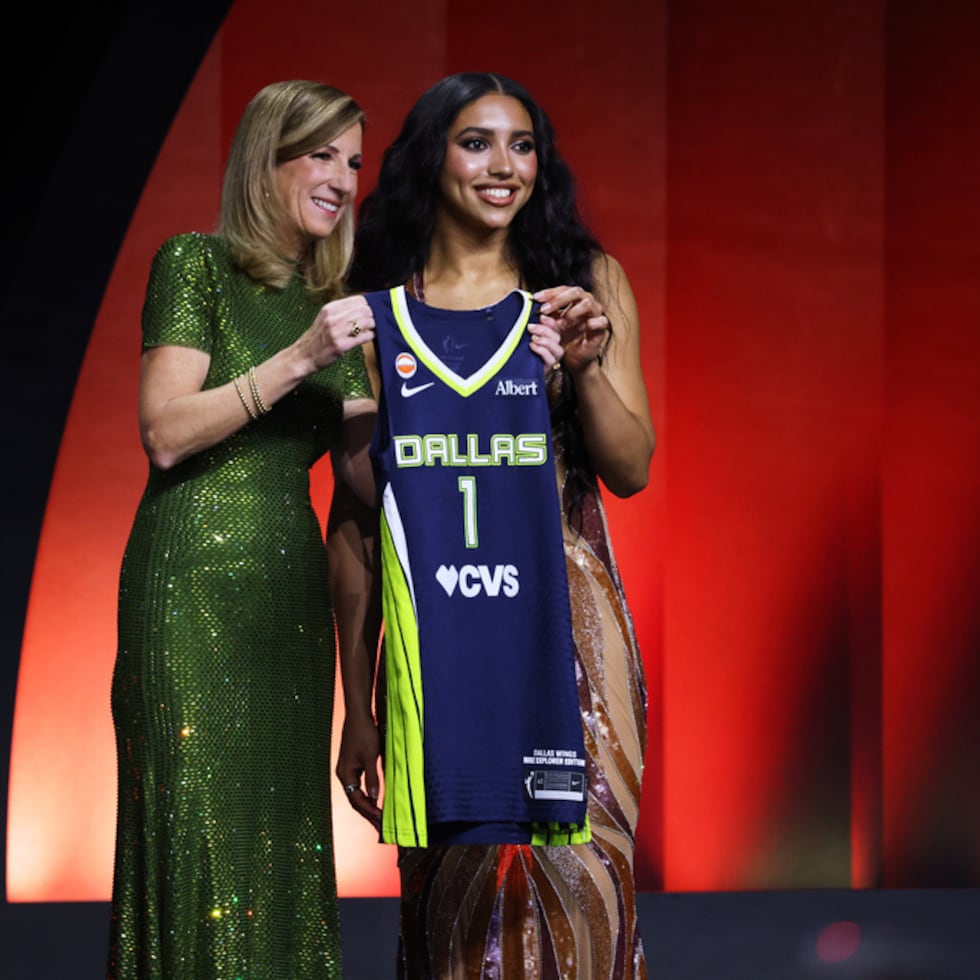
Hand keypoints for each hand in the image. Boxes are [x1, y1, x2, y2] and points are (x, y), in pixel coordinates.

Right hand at [297, 294, 375, 372]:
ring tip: (368, 330)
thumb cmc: (317, 338)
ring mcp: (336, 331)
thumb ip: (341, 311)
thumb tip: (364, 307)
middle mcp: (332, 318)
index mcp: (330, 308)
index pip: (358, 300)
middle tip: (370, 323)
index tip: (368, 313)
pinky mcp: (341, 345)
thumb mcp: (325, 318)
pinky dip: (369, 336)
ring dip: (372, 326)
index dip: (367, 306)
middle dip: (371, 316)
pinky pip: (363, 337)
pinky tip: (367, 338)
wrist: (303, 356)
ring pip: (366, 322)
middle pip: (364, 310)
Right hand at [335, 713, 382, 831]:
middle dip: (368, 814)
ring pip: (357, 793)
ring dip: (368, 806)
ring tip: (379, 818)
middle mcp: (344, 774)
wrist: (358, 715)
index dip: (370, 812)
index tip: (381, 822)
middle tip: (381, 827)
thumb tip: (374, 797)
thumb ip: (372, 777)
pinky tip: (375, 799)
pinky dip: (368, 794)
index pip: (357, 800)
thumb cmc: (364, 734)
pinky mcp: (353, 764)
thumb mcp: (370, 756)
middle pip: (356, 800)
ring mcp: (348, 770)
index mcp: (345, 774)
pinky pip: (360, 785)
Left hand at [527, 316, 562, 369]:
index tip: (541, 316)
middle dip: (544, 330)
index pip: (556, 327)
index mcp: (551, 338)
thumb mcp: (525, 338)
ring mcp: (553, 358)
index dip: (550, 321)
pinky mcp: (549, 367)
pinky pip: (550, 358)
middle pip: (557, 336)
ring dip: (544, 340)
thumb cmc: (522, 353)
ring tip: (532, 338)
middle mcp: (554, 348)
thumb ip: (531, 329)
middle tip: (530, 327)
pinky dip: (541, 350)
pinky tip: (532, 346)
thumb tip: (529, 317)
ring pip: (557, 348)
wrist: (517, 372)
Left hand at [533, 285, 610, 375]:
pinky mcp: (602, 327)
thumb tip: (533, 303)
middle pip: (575, 292)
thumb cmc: (565, 338)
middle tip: (545, 310)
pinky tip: (584, 326)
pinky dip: (592, 323)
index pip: (562, 289)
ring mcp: (595, 314)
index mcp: (574, 299)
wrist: (575, 357)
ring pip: (587, 304)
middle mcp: (586, 302)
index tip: (535, 298)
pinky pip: (601, 321)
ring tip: (561, 324)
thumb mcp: (552, 324)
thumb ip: (547, 313)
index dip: (549, 293)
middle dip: (558, 300)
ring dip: (572, 312)